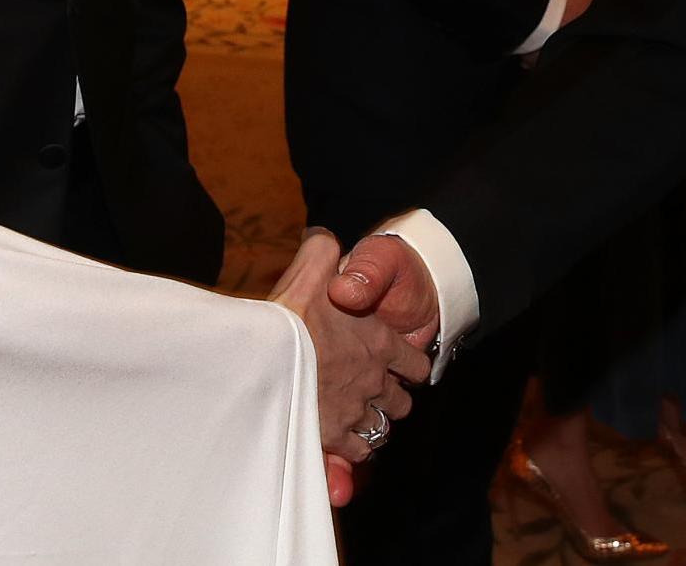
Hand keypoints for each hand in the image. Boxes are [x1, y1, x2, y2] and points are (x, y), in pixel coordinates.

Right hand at [270, 231, 429, 489]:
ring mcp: (356, 408)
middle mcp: (375, 378)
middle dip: (389, 399)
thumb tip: (323, 236)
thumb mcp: (315, 267)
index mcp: (380, 343)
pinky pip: (357, 450)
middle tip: (369, 393)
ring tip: (354, 416)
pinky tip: (339, 436)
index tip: (394, 368)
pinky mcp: (334, 433)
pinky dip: (352, 447)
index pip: (415, 364)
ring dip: (372, 423)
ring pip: (381, 428)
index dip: (407, 367)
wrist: (270, 349)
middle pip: (400, 402)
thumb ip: (324, 251)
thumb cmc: (296, 309)